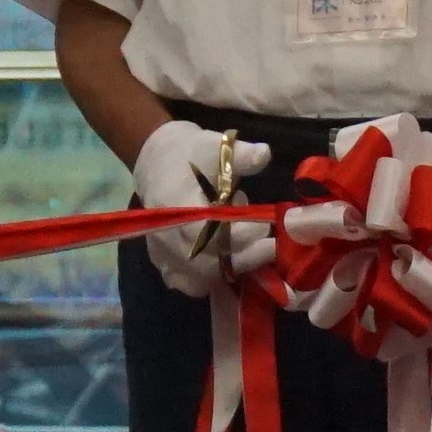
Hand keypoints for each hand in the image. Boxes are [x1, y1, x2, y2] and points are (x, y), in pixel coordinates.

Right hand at [128, 119, 277, 295]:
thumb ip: (240, 155)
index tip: (266, 225)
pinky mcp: (165, 265)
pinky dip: (215, 281)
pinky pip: (192, 285)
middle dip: (246, 254)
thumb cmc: (190, 155)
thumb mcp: (214, 146)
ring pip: (203, 278)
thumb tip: (264, 154)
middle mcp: (163, 234)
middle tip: (273, 244)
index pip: (204, 231)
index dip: (238, 234)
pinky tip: (233, 264)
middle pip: (206, 260)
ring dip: (235, 269)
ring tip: (258, 252)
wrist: (157, 165)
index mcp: (172, 202)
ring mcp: (162, 254)